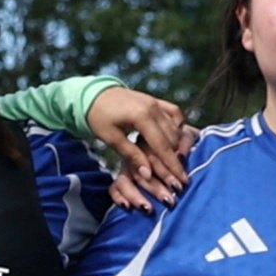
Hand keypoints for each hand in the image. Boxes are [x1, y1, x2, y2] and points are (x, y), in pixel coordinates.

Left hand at [86, 86, 190, 207]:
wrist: (94, 95)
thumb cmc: (98, 117)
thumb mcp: (111, 139)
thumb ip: (132, 156)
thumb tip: (148, 175)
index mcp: (141, 116)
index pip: (162, 146)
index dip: (172, 165)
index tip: (181, 181)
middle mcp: (153, 107)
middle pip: (172, 138)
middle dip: (176, 159)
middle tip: (180, 177)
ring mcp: (156, 103)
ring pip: (175, 127)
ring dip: (177, 146)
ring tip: (178, 163)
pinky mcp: (156, 101)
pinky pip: (174, 113)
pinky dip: (177, 126)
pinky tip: (175, 138)